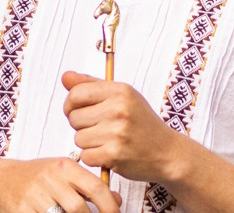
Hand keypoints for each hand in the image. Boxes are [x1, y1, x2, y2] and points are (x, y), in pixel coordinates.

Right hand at [0, 156, 120, 212]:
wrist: (3, 180)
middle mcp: (50, 178)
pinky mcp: (23, 210)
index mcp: (64, 167)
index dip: (110, 207)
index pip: (96, 187)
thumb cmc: (38, 177)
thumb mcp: (64, 173)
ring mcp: (35, 196)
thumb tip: (117, 200)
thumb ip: (89, 185)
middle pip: (78, 208)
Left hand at [62, 71, 178, 182]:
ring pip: (78, 138)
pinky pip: (86, 156)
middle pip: (74, 117)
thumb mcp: (122, 95)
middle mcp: (118, 109)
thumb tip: (65, 77)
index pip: (76, 93)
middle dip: (80, 125)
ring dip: (88, 143)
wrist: (168, 153)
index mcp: (119, 91)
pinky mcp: (115, 156)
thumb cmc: (142, 122)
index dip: (70, 103)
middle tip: (98, 128)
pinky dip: (93, 157)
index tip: (75, 110)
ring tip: (106, 140)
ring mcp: (116, 133)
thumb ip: (91, 84)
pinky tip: (108, 153)